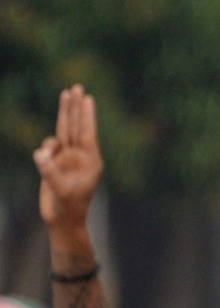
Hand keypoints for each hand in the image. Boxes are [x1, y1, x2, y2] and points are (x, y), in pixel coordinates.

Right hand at [33, 86, 102, 248]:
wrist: (62, 220)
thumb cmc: (68, 208)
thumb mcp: (60, 190)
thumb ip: (49, 171)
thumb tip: (40, 152)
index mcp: (91, 162)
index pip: (87, 133)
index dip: (86, 115)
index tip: (87, 98)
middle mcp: (81, 157)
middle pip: (77, 126)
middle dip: (76, 107)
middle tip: (77, 87)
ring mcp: (69, 158)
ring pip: (65, 130)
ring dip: (65, 112)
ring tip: (66, 92)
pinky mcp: (57, 162)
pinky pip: (50, 145)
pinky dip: (46, 146)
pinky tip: (44, 157)